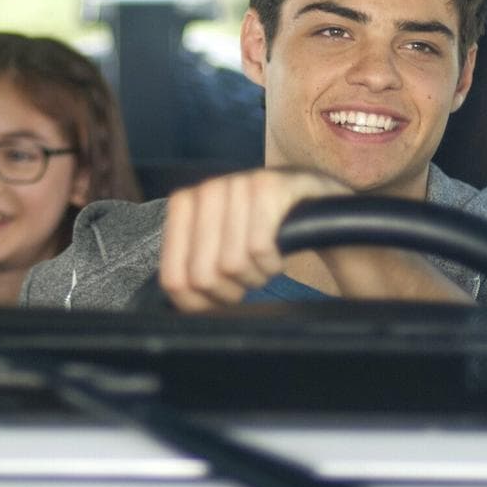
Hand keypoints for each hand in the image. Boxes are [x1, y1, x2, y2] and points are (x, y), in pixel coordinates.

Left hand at [159, 168, 350, 311]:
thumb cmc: (259, 235)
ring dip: (255, 276)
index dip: (200, 303)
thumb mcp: (217, 253)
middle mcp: (205, 190)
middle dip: (230, 291)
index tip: (220, 296)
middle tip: (247, 279)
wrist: (313, 203)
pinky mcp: (269, 184)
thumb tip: (182, 303)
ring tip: (263, 262)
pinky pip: (259, 247)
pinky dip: (271, 263)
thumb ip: (190, 275)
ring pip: (231, 264)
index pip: (173, 280)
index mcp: (183, 205)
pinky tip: (277, 253)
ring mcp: (237, 183)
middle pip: (202, 276)